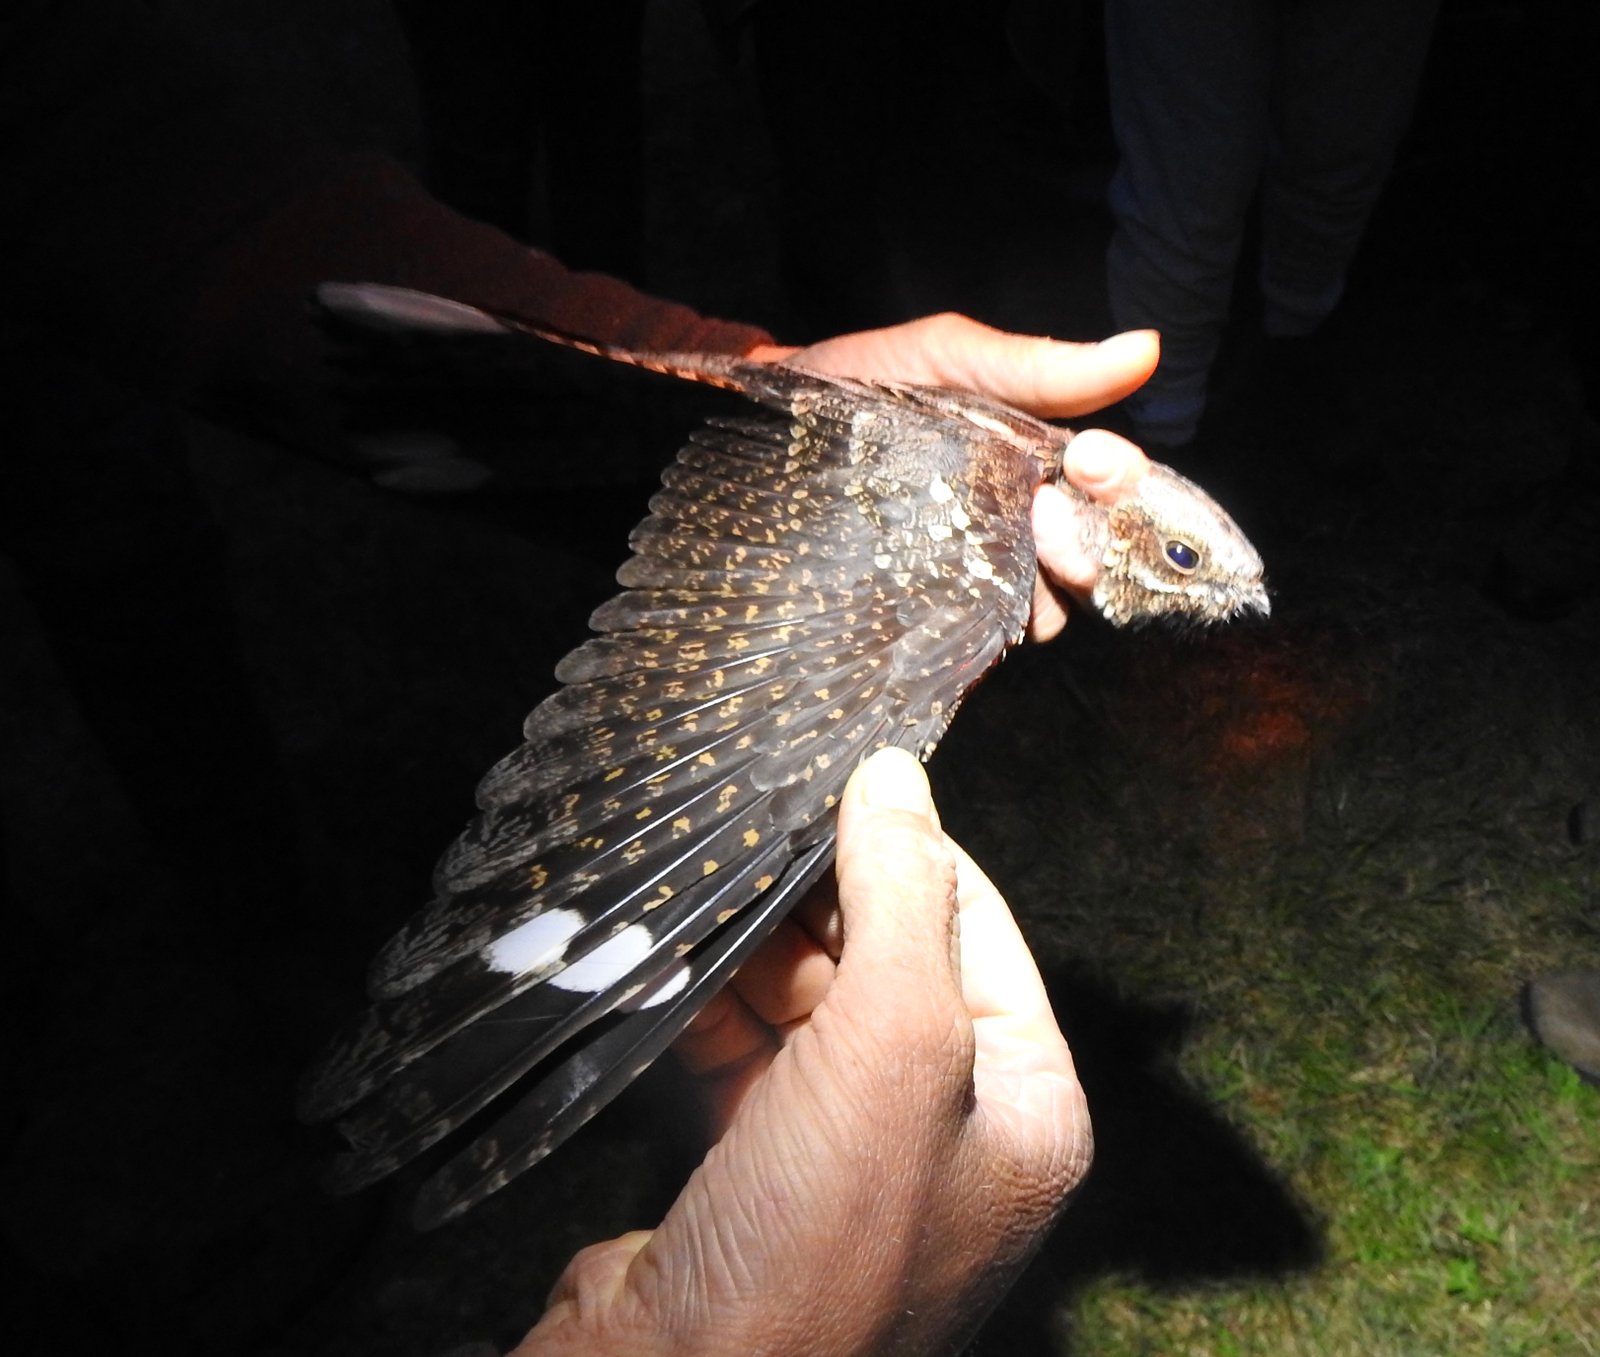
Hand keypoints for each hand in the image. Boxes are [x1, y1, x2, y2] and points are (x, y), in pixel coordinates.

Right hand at [514, 748, 1090, 1356]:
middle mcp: (947, 1131)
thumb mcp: (891, 1045)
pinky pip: (742, 1055)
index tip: (834, 781)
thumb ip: (900, 898)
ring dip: (752, 945)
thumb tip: (895, 775)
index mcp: (1023, 1107)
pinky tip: (666, 955)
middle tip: (750, 826)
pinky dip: (707, 1004)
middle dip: (816, 896)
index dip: (905, 849)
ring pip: (805, 1004)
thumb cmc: (820, 1243)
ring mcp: (848, 1156)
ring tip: (699, 880)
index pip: (976, 929)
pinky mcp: (756, 1174)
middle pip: (886, 961)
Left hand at [751, 313, 1159, 640]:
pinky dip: (990, 632)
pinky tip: (967, 611)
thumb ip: (1033, 366)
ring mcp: (977, 570)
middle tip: (1044, 523)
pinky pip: (982, 636)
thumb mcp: (943, 357)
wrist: (766, 429)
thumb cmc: (858, 381)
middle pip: (1093, 555)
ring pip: (1048, 604)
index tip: (1095, 462)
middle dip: (1088, 545)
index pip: (1113, 484)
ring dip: (1045, 594)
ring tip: (1003, 567)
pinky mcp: (932, 612)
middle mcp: (1019, 519)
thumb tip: (1145, 348)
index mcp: (1037, 457)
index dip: (1120, 481)